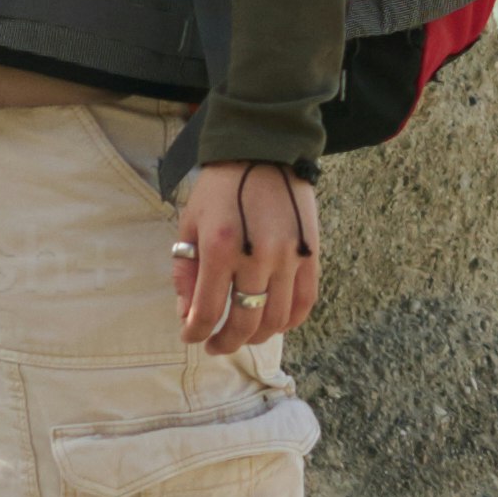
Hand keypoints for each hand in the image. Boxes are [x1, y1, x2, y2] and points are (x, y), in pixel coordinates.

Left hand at [170, 162, 317, 353]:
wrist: (264, 151)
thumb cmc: (220, 188)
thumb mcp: (190, 224)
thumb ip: (186, 272)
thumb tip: (188, 314)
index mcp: (221, 247)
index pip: (207, 310)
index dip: (195, 332)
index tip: (190, 336)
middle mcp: (257, 256)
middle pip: (244, 322)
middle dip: (225, 342)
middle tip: (215, 345)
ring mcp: (289, 257)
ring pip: (276, 319)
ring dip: (256, 336)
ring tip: (242, 334)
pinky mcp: (311, 255)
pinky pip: (304, 303)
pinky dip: (288, 321)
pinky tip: (272, 322)